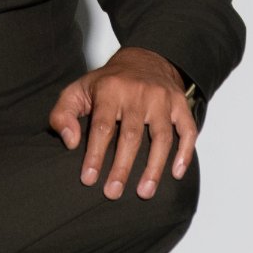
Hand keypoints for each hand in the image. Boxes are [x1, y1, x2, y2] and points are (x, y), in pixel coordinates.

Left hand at [48, 47, 196, 199]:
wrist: (143, 59)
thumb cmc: (107, 83)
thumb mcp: (77, 91)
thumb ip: (63, 114)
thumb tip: (70, 142)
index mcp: (110, 89)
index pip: (102, 126)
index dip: (95, 154)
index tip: (89, 179)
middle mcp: (138, 92)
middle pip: (131, 135)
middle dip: (122, 167)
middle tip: (113, 192)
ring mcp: (162, 98)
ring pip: (161, 136)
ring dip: (154, 167)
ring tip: (144, 192)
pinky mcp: (180, 103)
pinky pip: (188, 129)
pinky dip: (185, 153)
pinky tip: (176, 173)